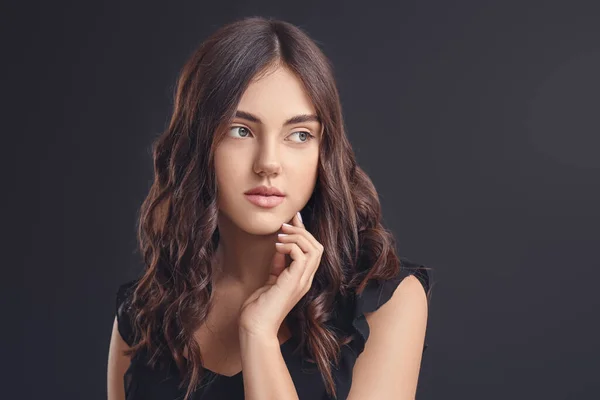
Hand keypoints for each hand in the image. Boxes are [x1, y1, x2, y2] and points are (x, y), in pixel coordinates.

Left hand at [238, 211, 323, 338]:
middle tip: (284, 226)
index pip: (312, 250)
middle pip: (317, 247)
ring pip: (313, 249)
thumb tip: (279, 248)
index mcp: (302, 279)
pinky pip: (301, 255)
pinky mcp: (294, 282)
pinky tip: (277, 247)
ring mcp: (302, 281)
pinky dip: (290, 246)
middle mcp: (306, 279)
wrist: (255, 327)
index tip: (293, 219)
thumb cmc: (259, 308)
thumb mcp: (271, 280)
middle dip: (302, 231)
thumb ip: (278, 266)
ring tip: (280, 237)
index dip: (304, 232)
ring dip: (297, 237)